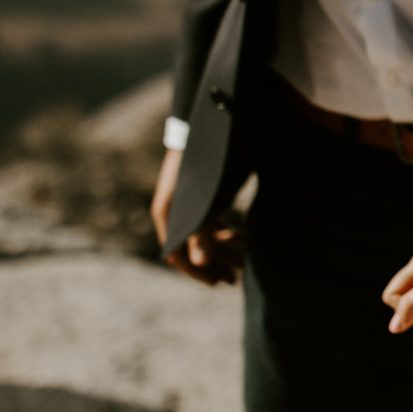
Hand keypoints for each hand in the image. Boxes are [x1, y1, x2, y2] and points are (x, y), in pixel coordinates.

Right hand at [151, 147, 244, 285]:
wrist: (209, 128)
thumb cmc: (205, 164)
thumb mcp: (204, 200)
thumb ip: (202, 230)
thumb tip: (200, 261)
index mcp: (169, 215)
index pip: (177, 254)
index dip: (196, 271)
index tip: (215, 283)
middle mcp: (176, 213)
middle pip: (192, 248)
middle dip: (214, 265)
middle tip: (234, 279)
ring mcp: (189, 205)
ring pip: (205, 236)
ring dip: (223, 251)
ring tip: (243, 264)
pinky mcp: (203, 197)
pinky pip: (211, 223)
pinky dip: (226, 233)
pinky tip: (243, 240)